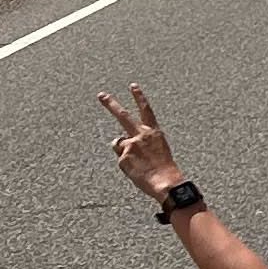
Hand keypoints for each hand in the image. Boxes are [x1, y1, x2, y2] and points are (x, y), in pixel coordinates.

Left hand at [99, 86, 183, 201]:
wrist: (166, 182)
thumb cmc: (165, 169)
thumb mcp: (158, 149)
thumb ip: (142, 142)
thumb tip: (126, 142)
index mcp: (154, 132)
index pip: (146, 110)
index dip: (139, 97)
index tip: (133, 86)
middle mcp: (140, 135)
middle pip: (122, 116)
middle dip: (111, 104)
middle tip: (101, 95)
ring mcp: (130, 145)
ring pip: (119, 144)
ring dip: (124, 150)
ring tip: (138, 163)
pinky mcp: (123, 157)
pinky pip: (121, 159)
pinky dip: (126, 165)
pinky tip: (137, 171)